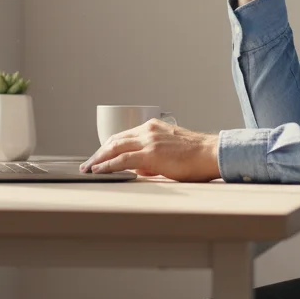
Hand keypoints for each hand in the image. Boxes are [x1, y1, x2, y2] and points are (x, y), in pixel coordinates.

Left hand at [80, 119, 221, 181]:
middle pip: (115, 140)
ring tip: (88, 169)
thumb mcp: (170, 151)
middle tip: (88, 163)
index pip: (124, 136)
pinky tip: (99, 171)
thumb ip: (153, 158)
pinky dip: (107, 165)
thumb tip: (140, 169)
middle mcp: (148, 130)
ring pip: (114, 148)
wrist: (211, 154)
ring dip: (98, 159)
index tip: (100, 156)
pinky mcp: (151, 153)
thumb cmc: (196, 156)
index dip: (109, 147)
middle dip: (99, 153)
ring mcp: (149, 140)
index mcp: (153, 127)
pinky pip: (122, 160)